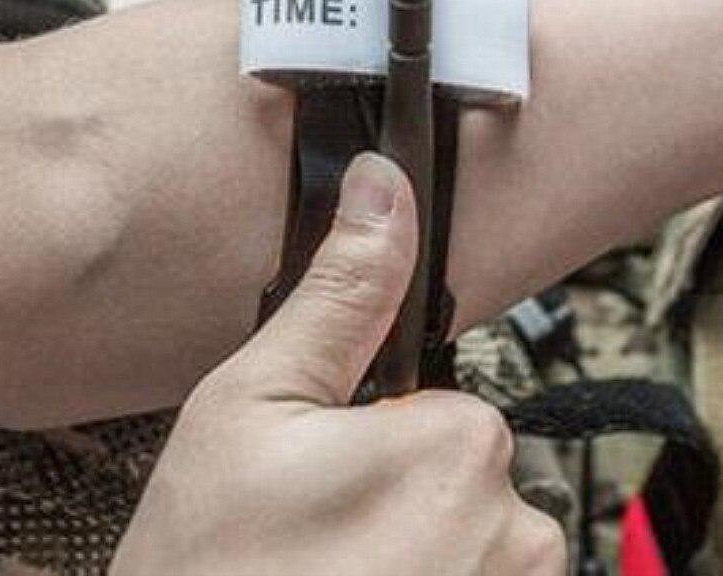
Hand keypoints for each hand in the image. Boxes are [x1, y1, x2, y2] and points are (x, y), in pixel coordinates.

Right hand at [111, 153, 566, 575]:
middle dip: (391, 479)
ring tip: (324, 565)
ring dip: (406, 538)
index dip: (376, 422)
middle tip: (312, 520)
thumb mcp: (255, 401)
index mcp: (456, 448)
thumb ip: (339, 290)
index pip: (447, 396)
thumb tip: (381, 184)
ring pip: (466, 526)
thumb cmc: (208, 559)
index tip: (324, 461)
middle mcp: (515, 533)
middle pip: (458, 461)